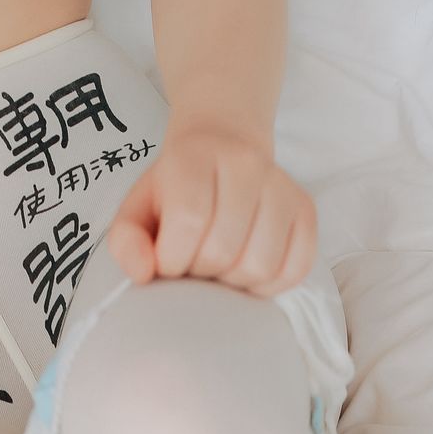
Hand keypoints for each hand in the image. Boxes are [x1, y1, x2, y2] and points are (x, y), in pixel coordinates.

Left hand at [104, 119, 316, 295]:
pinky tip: (248, 270)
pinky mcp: (306, 211)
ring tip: (221, 266)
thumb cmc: (176, 190)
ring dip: (236, 282)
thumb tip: (143, 272)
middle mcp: (245, 164)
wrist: (222, 149)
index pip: (189, 221)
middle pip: (224, 249)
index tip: (168, 261)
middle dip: (202, 271)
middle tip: (195, 262)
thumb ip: (127, 240)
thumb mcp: (137, 209)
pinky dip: (270, 284)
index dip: (173, 258)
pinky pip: (295, 268)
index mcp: (194, 157)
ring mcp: (281, 186)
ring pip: (261, 265)